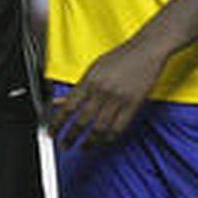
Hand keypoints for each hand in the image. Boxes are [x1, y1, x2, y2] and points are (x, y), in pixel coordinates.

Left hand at [49, 37, 168, 147]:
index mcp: (89, 81)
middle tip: (64, 146)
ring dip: (89, 142)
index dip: (57, 123)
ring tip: (82, 148)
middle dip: (70, 137)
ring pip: (99, 128)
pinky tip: (103, 142)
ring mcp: (118, 99)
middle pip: (81, 121)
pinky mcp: (133, 105)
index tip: (51, 132)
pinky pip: (119, 128)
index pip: (67, 107)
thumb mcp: (93, 69)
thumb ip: (77, 88)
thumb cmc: (120, 57)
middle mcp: (101, 91)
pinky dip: (109, 138)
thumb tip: (59, 102)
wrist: (146, 50)